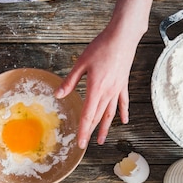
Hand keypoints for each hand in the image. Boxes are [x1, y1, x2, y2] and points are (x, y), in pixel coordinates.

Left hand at [56, 26, 134, 148]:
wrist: (122, 37)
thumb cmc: (101, 47)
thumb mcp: (81, 63)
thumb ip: (70, 81)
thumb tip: (58, 95)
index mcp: (96, 88)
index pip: (88, 115)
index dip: (84, 130)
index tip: (81, 143)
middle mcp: (108, 92)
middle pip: (98, 117)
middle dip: (91, 131)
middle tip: (86, 145)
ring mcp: (117, 89)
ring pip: (110, 113)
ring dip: (106, 127)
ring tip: (102, 140)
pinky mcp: (123, 84)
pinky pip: (123, 102)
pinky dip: (123, 112)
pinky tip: (124, 121)